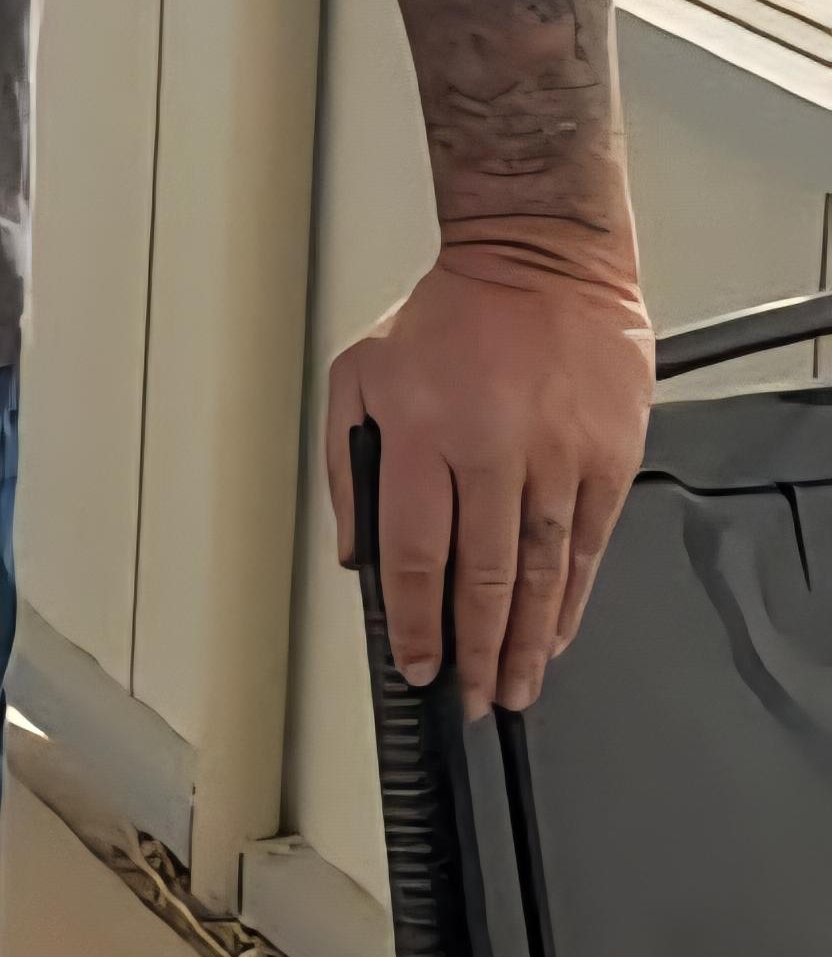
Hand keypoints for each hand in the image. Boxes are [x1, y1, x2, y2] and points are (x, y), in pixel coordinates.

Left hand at [327, 234, 652, 716]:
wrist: (540, 257)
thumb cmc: (450, 315)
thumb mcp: (360, 373)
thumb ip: (348, 466)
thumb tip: (355, 553)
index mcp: (422, 432)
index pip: (416, 555)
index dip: (417, 624)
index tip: (418, 665)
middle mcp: (491, 448)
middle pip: (484, 578)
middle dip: (477, 653)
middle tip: (473, 699)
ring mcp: (556, 454)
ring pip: (543, 573)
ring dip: (529, 643)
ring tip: (517, 688)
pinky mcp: (608, 454)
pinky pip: (590, 545)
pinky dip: (574, 598)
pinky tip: (559, 631)